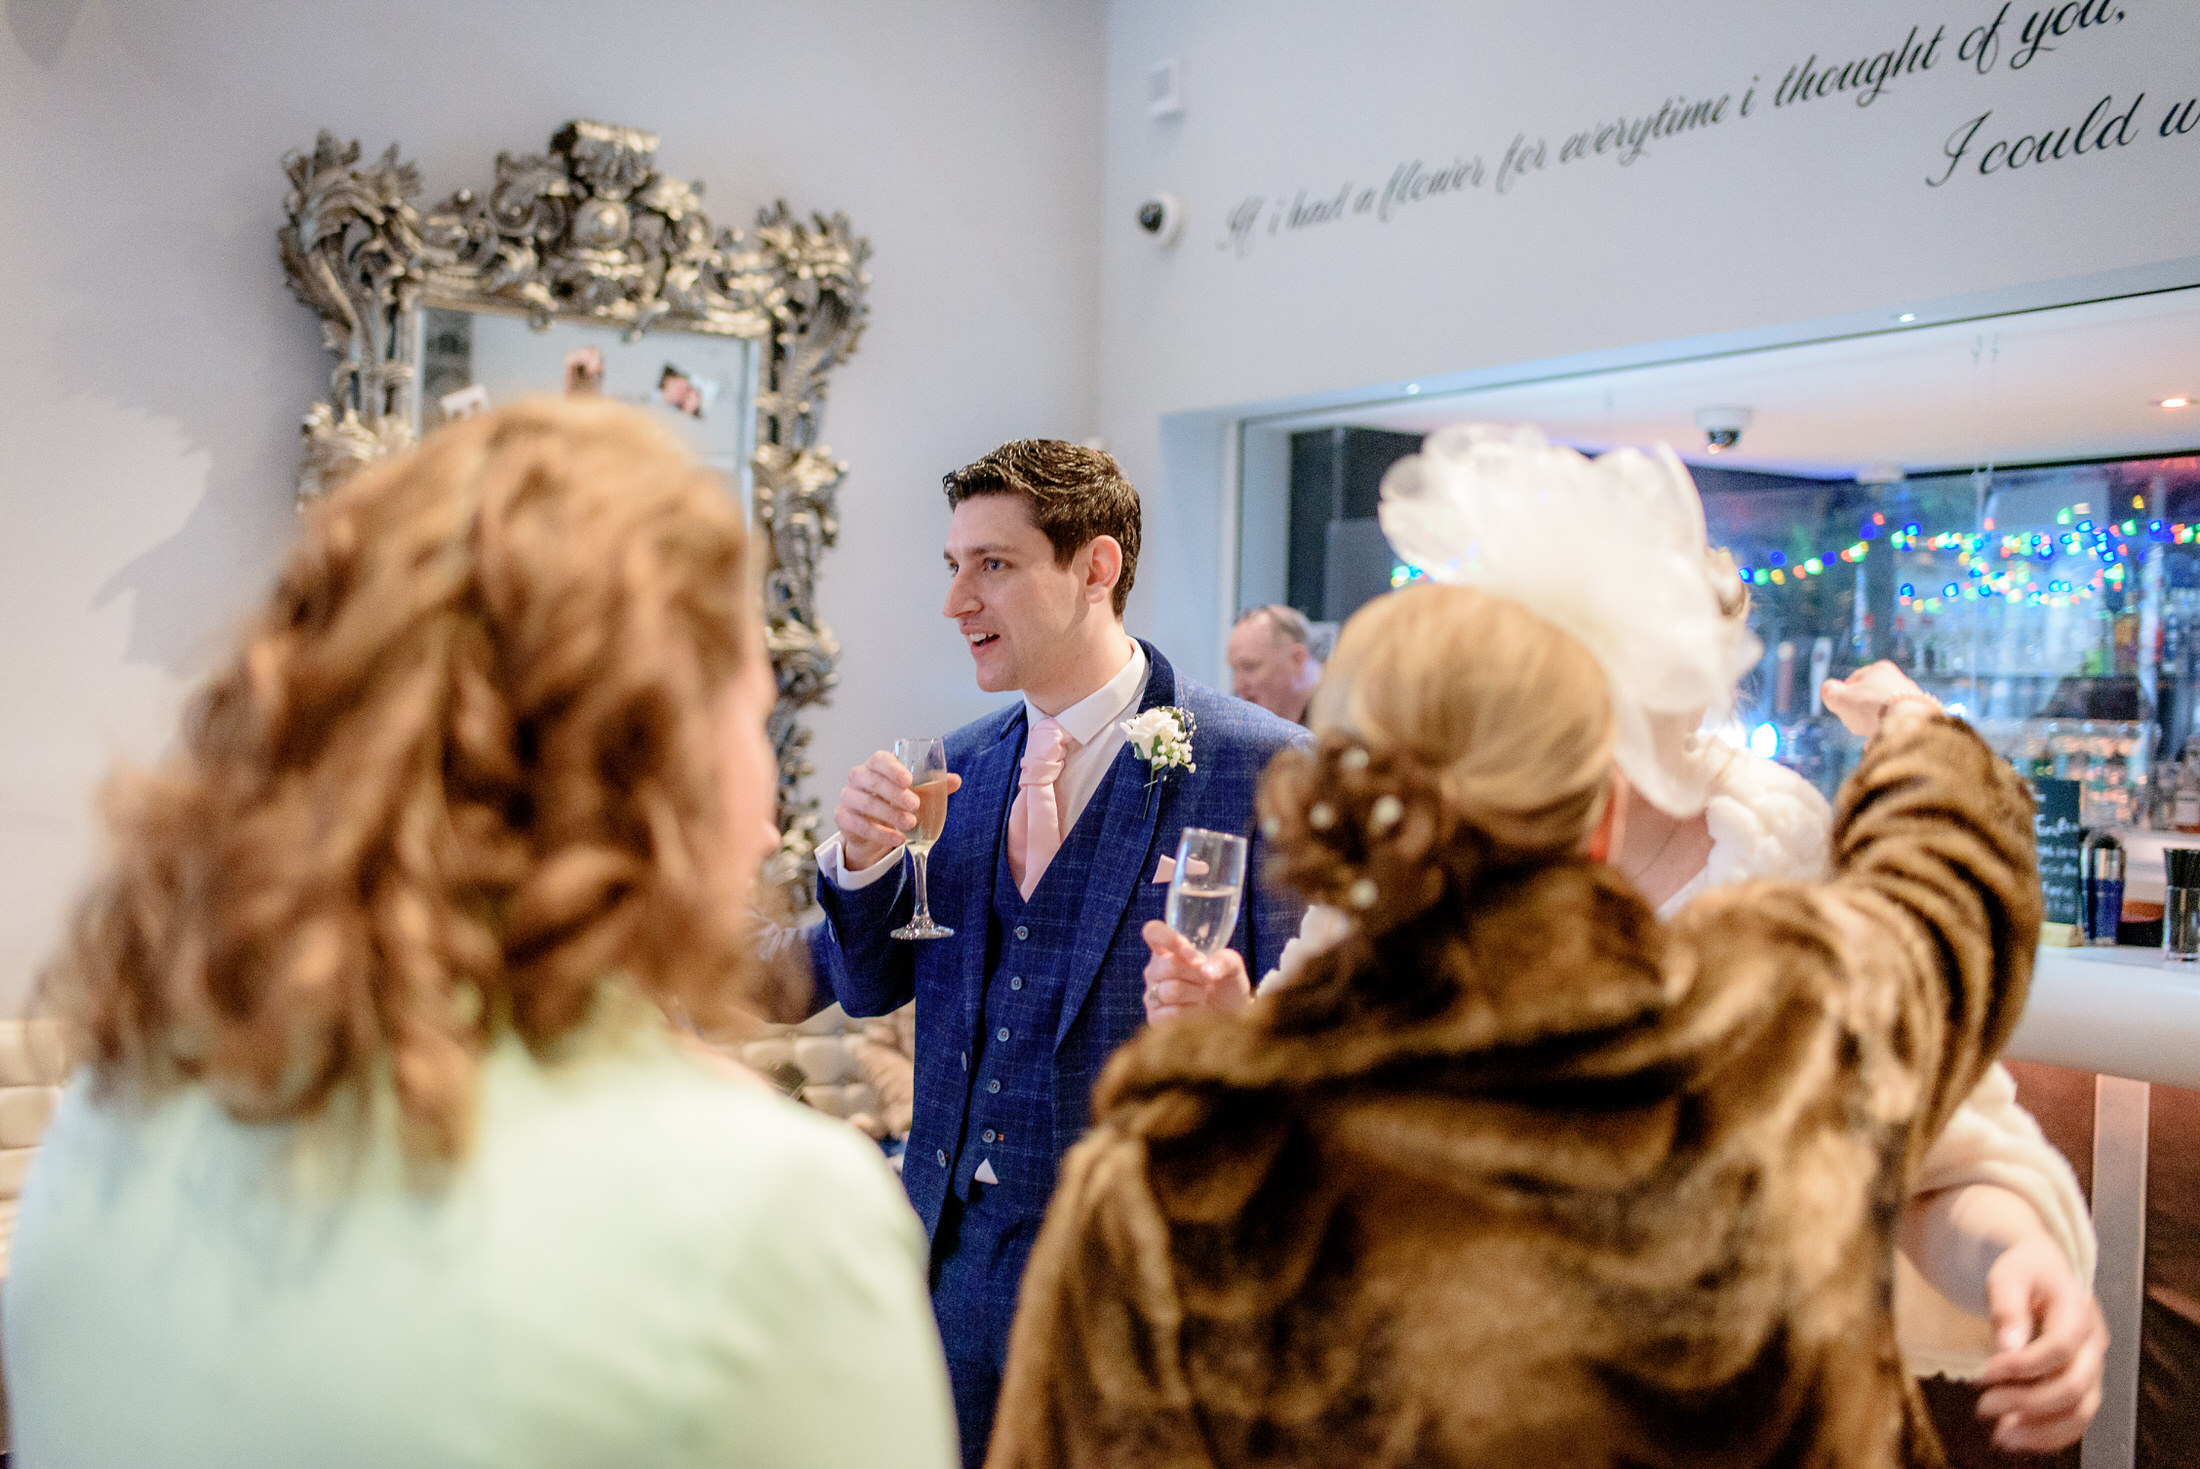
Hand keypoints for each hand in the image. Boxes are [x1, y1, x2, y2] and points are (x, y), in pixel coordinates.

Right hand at [832, 752, 960, 870]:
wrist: (875, 827)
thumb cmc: (896, 801)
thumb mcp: (916, 793)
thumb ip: (936, 786)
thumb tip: (956, 780)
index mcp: (876, 765)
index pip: (879, 759)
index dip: (892, 769)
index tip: (909, 780)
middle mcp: (858, 777)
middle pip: (872, 780)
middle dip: (894, 793)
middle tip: (915, 805)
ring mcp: (848, 797)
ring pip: (864, 803)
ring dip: (889, 814)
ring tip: (910, 824)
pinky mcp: (842, 817)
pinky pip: (858, 824)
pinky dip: (879, 833)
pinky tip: (898, 839)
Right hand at [1141, 921, 1252, 1022]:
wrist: (1232, 1015)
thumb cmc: (1227, 984)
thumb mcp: (1233, 965)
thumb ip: (1223, 960)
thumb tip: (1206, 970)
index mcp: (1168, 949)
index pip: (1153, 932)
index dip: (1168, 939)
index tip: (1192, 953)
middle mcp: (1155, 970)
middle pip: (1168, 965)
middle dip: (1197, 973)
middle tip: (1209, 980)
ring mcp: (1152, 994)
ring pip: (1171, 990)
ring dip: (1196, 993)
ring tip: (1203, 995)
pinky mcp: (1155, 1018)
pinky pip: (1170, 1013)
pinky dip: (1191, 1013)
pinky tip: (1196, 1012)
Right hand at [1820, 660, 1937, 737]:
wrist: (1908, 724)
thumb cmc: (1870, 708)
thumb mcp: (1839, 698)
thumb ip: (1829, 691)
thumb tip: (1829, 689)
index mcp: (1879, 669)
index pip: (1853, 682)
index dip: (1843, 698)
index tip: (1843, 710)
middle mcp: (1898, 680)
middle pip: (1868, 698)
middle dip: (1860, 712)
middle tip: (1856, 724)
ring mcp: (1912, 697)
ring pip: (1882, 712)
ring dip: (1873, 724)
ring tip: (1870, 735)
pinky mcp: (1920, 715)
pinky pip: (1896, 725)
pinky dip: (1887, 732)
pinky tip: (1882, 741)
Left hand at [1973, 1236, 2107, 1452]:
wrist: (2041, 1272)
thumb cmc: (2022, 1273)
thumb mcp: (2007, 1277)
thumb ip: (2007, 1307)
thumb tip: (2008, 1346)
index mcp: (2078, 1309)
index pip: (2060, 1348)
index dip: (2023, 1366)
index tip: (1982, 1373)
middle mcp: (2094, 1343)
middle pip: (2074, 1386)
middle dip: (2028, 1402)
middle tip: (1983, 1407)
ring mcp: (2093, 1366)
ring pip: (2082, 1411)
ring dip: (2041, 1429)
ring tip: (2000, 1435)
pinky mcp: (2084, 1384)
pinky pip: (2077, 1419)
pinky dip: (2050, 1434)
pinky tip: (2016, 1436)